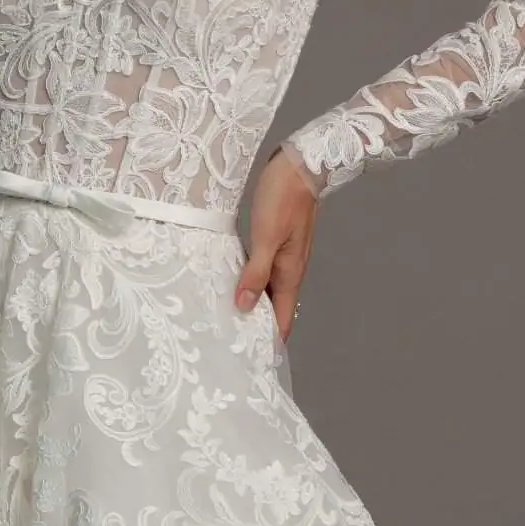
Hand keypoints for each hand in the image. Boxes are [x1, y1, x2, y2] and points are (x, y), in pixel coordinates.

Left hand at [235, 145, 317, 341]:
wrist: (299, 165)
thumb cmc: (283, 199)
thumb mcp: (265, 238)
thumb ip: (255, 273)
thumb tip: (244, 307)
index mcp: (290, 273)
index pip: (281, 319)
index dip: (268, 340)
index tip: (251, 359)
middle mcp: (288, 268)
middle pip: (272, 307)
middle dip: (255, 325)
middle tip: (230, 342)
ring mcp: (282, 255)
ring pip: (265, 288)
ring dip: (249, 301)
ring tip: (225, 316)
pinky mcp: (273, 241)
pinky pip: (260, 269)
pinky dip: (247, 279)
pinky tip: (231, 279)